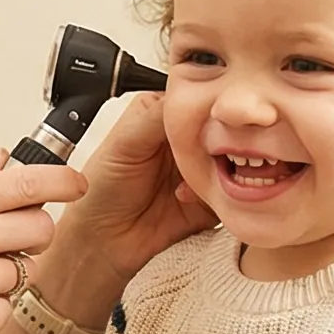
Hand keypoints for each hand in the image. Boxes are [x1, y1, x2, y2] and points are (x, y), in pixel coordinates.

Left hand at [40, 95, 214, 318]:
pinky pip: (231, 191)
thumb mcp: (125, 141)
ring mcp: (200, 169)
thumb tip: (194, 93)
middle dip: (216, 138)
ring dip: (215, 167)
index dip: (207, 103)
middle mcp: (184, 140)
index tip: (211, 113)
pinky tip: (187, 198)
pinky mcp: (211, 199)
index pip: (198, 98)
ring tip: (191, 176)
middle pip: (220, 128)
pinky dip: (216, 193)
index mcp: (162, 115)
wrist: (102, 239)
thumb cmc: (101, 190)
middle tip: (204, 149)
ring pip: (231, 158)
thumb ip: (159, 115)